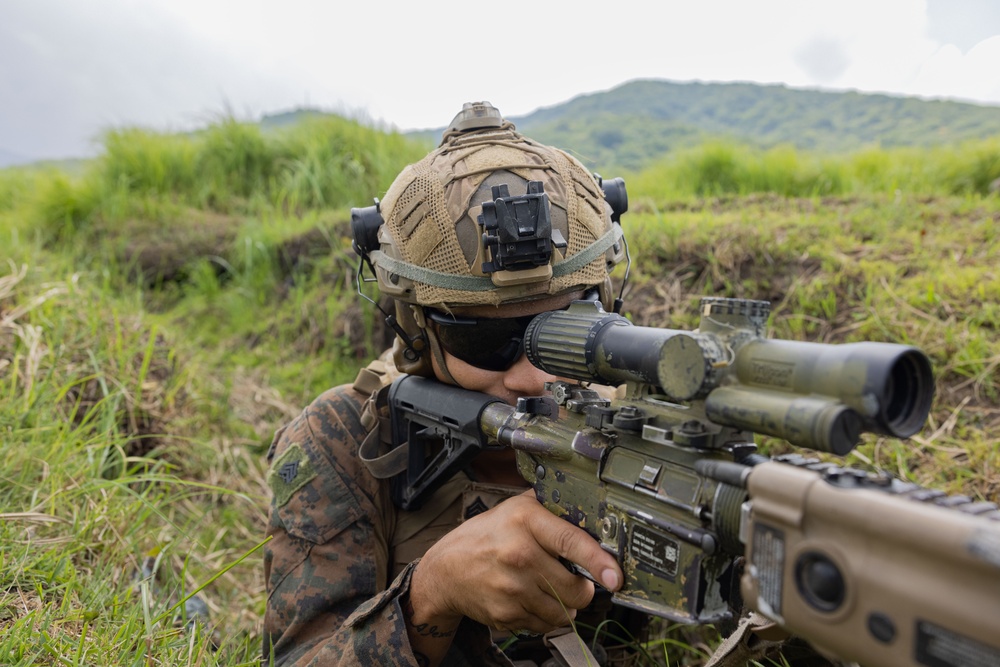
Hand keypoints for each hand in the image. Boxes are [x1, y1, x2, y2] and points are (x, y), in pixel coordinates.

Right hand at [409, 490, 622, 634]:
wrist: (445, 571)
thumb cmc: (485, 536)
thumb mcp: (514, 508)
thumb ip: (550, 505)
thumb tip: (590, 506)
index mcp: (525, 521)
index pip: (571, 541)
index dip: (598, 561)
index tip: (615, 576)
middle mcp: (519, 554)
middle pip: (574, 587)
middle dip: (583, 589)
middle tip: (578, 582)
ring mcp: (511, 588)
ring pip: (563, 611)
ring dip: (566, 606)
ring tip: (552, 590)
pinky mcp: (506, 614)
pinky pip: (544, 625)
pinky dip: (546, 617)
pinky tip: (532, 600)